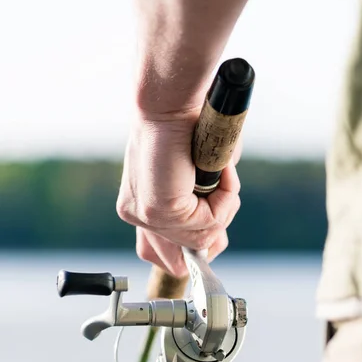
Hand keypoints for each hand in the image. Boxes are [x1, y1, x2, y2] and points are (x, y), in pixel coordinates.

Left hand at [116, 108, 240, 276]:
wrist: (172, 101)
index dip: (191, 248)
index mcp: (138, 206)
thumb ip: (200, 211)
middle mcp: (135, 214)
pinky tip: (219, 171)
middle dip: (212, 234)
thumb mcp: (194, 177)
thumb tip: (214, 243)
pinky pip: (210, 223)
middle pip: (179, 259)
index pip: (156, 255)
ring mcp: (145, 215)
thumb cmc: (188, 128)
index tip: (213, 230)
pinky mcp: (160, 210)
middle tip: (222, 200)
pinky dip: (226, 198)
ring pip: (203, 238)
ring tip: (219, 172)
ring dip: (224, 206)